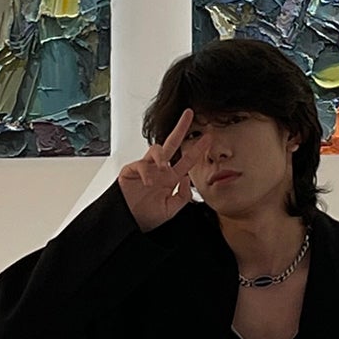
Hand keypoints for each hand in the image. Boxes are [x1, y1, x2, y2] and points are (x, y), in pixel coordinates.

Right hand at [117, 110, 194, 232]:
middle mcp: (159, 170)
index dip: (197, 149)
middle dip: (180, 128)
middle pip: (172, 144)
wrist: (129, 224)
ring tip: (163, 168)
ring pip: (156, 150)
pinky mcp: (130, 171)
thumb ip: (182, 196)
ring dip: (161, 156)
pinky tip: (148, 183)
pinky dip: (146, 172)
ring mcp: (145, 168)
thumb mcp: (171, 210)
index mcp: (170, 178)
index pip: (186, 160)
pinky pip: (140, 165)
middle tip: (189, 114)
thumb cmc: (147, 217)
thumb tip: (187, 178)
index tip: (209, 138)